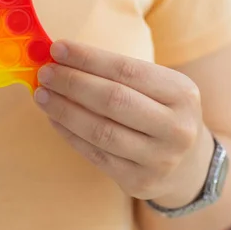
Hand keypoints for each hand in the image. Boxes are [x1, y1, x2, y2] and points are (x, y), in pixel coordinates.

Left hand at [34, 40, 214, 206]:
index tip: (57, 49)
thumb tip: (60, 57)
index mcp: (182, 93)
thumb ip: (113, 73)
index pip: (126, 70)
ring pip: (100, 131)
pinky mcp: (139, 181)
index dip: (87, 58)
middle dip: (72, 83)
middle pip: (112, 100)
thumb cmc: (159, 113)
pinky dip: (69, 134)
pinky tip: (53, 118)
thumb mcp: (155, 88)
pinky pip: (94, 154)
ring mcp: (159, 158)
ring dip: (63, 110)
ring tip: (41, 95)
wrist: (189, 165)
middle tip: (45, 73)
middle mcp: (176, 127)